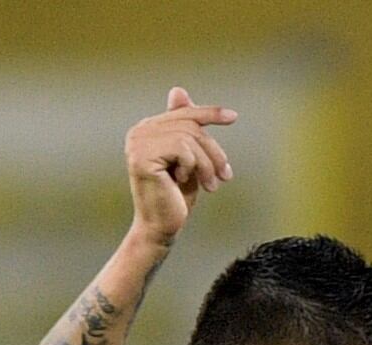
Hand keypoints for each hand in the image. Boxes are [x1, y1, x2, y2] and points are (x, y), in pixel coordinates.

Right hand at [126, 87, 235, 245]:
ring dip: (207, 163)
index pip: (184, 113)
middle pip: (190, 125)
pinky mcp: (141, 156)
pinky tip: (182, 181)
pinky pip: (182, 148)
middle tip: (225, 176)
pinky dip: (192, 166)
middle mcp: (139, 131)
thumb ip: (185, 130)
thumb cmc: (175, 198)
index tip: (233, 117)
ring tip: (211, 185)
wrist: (161, 229)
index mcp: (147, 129)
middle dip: (214, 151)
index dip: (209, 113)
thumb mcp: (188, 160)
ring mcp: (138, 143)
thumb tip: (177, 89)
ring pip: (189, 137)